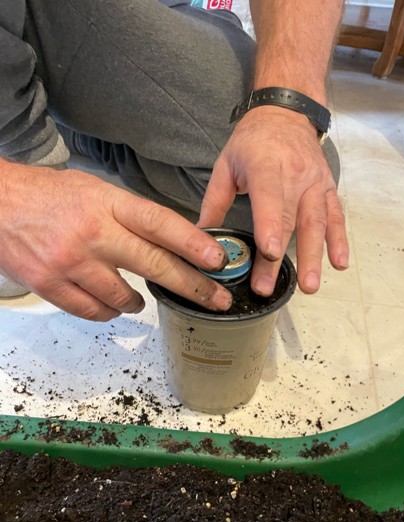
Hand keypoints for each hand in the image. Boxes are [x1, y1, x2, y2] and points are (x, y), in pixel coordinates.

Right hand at [0, 161, 231, 320]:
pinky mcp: (51, 284)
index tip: (218, 260)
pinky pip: (93, 311)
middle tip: (217, 300)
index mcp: (107, 203)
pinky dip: (108, 312)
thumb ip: (130, 215)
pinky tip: (111, 304)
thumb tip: (172, 241)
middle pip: (153, 264)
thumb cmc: (49, 196)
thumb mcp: (95, 191)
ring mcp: (70, 262)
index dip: (192, 243)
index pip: (159, 223)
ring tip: (140, 298)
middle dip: (192, 286)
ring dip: (139, 303)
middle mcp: (92, 232)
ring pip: (124, 297)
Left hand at [198, 106, 348, 295]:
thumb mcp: (226, 163)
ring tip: (310, 285)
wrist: (287, 113)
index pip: (270, 199)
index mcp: (266, 166)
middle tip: (271, 286)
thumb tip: (201, 236)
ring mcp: (315, 183)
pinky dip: (339, 240)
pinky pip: (336, 217)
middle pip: (290, 221)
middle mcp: (295, 176)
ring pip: (317, 223)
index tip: (269, 252)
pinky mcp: (327, 189)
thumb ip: (214, 201)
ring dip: (314, 256)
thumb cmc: (253, 141)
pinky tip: (339, 263)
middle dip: (281, 257)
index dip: (270, 226)